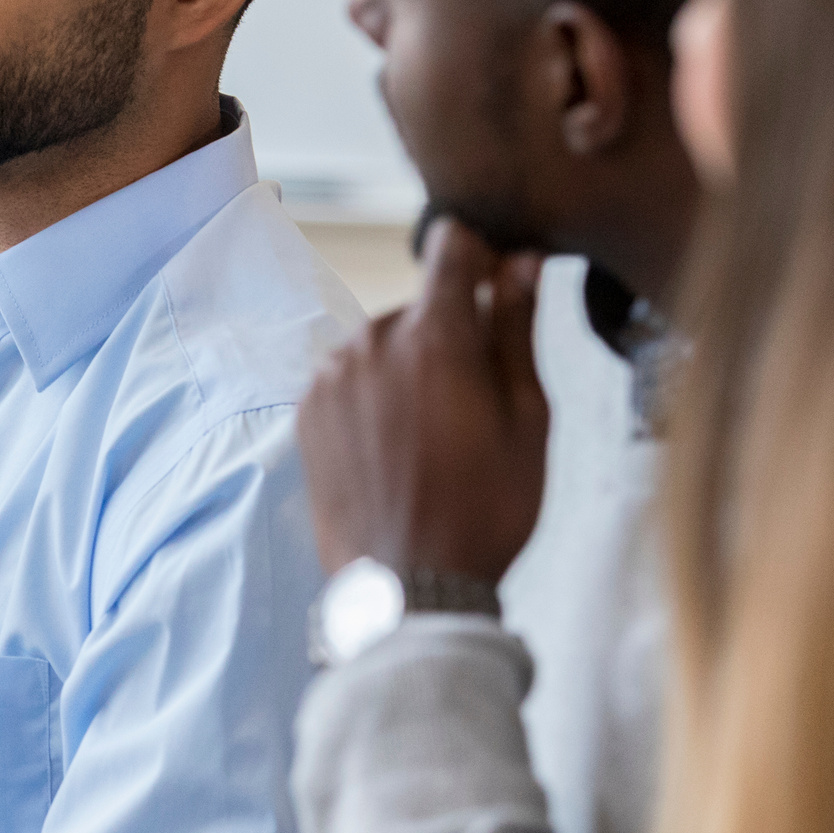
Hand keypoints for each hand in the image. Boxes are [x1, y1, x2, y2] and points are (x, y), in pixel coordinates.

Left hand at [297, 216, 547, 586]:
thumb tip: (521, 262)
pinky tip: (398, 448)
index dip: (483, 257)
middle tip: (477, 403)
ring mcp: (331, 375)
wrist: (409, 586)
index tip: (501, 286)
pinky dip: (375, 397)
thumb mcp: (527, 418)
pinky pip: (351, 378)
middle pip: (421, 305)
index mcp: (434, 335)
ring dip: (411, 367)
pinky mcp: (307, 410)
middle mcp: (371, 341)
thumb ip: (516, 329)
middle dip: (451, 333)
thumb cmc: (485, 508)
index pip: (452, 246)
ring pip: (384, 343)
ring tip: (436, 437)